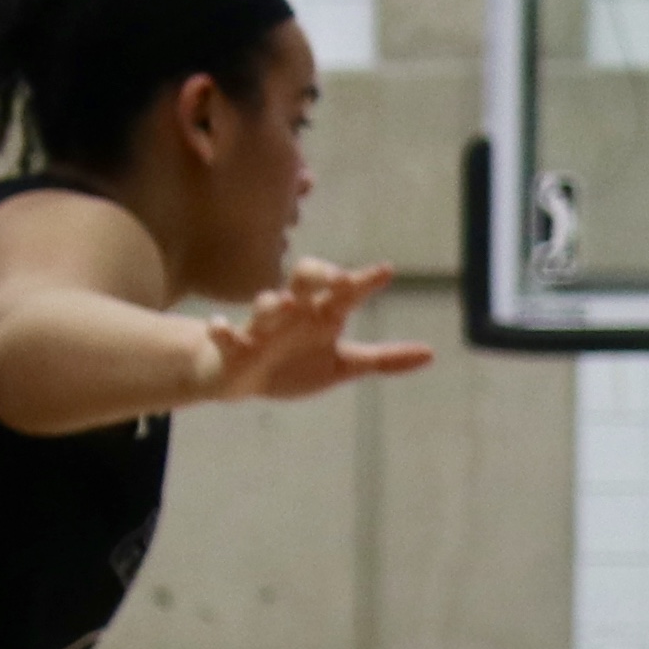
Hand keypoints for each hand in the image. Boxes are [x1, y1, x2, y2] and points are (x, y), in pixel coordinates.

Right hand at [205, 260, 433, 402]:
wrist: (243, 377)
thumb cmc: (296, 363)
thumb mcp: (342, 364)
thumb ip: (383, 360)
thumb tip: (430, 354)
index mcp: (322, 314)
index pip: (346, 291)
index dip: (364, 281)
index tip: (387, 270)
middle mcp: (294, 312)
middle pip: (304, 279)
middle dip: (318, 274)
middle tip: (336, 278)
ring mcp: (262, 328)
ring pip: (265, 305)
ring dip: (273, 304)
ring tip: (286, 304)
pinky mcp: (234, 346)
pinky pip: (223, 335)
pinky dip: (220, 331)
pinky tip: (219, 328)